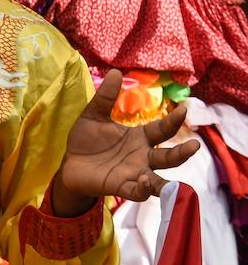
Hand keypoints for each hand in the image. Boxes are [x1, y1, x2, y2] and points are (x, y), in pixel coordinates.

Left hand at [54, 72, 200, 210]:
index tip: (184, 109)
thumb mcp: (93, 116)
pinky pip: (138, 192)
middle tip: (195, 145)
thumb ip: (105, 97)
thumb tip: (115, 71)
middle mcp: (143, 157)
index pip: (162, 129)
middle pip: (169, 157)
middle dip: (183, 153)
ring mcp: (135, 174)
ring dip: (168, 182)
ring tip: (175, 181)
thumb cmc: (86, 140)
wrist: (70, 164)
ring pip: (159, 180)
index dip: (173, 120)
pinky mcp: (122, 187)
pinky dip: (143, 189)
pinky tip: (144, 182)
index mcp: (140, 137)